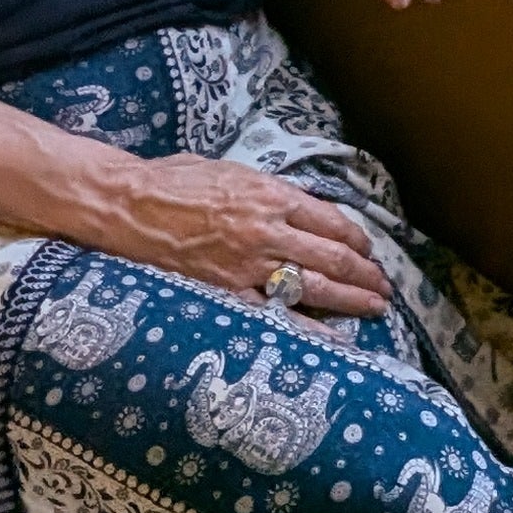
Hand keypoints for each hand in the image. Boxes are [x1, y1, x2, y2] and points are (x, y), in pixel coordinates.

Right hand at [95, 152, 386, 317]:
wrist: (129, 205)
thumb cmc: (172, 181)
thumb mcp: (228, 172)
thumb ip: (265, 192)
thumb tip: (292, 205)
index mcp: (271, 196)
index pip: (332, 220)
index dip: (356, 239)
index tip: (367, 251)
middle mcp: (269, 231)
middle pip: (334, 256)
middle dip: (366, 274)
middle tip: (383, 287)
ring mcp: (251, 265)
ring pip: (317, 286)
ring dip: (352, 299)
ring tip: (374, 307)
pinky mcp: (229, 292)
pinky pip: (278, 315)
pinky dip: (311, 330)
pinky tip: (336, 341)